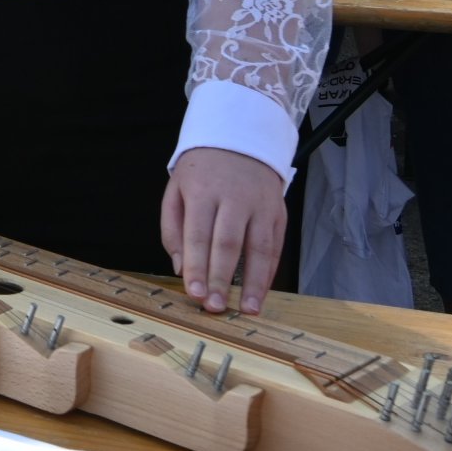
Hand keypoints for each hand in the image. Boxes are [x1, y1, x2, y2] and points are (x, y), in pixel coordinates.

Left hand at [161, 147, 285, 313]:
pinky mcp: (278, 213)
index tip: (194, 293)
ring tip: (245, 309)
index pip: (198, 234)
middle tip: (214, 307)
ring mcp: (260, 205)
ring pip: (258, 248)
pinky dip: (269, 273)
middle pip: (228, 243)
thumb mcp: (176, 190)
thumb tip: (181, 268)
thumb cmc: (202, 172)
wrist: (240, 140)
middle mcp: (234, 198)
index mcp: (203, 191)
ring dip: (252, 283)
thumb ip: (173, 229)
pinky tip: (260, 293)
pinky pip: (275, 247)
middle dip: (221, 279)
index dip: (197, 266)